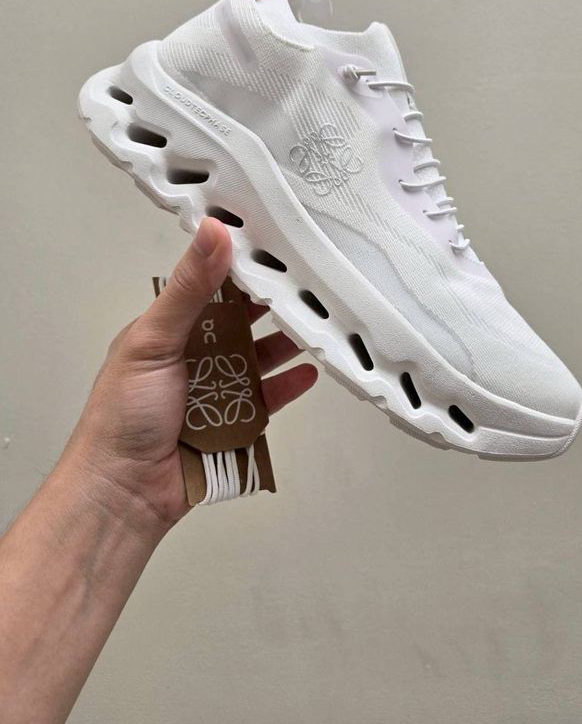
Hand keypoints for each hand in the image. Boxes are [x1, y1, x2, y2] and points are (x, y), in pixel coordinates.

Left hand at [65, 217, 316, 530]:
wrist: (124, 491)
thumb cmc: (123, 414)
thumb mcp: (154, 339)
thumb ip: (189, 288)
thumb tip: (213, 232)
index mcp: (170, 329)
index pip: (212, 288)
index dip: (240, 268)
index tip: (273, 247)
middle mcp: (195, 355)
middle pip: (243, 322)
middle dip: (271, 305)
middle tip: (306, 284)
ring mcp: (217, 389)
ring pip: (260, 358)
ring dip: (286, 342)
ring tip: (315, 324)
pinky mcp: (235, 422)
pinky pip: (269, 397)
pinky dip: (289, 384)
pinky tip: (308, 371)